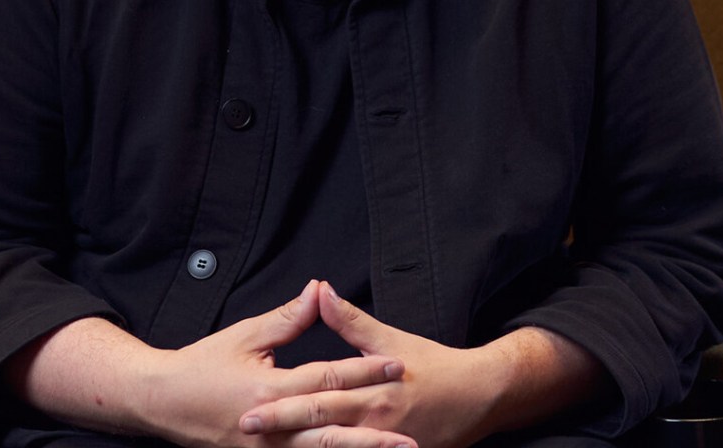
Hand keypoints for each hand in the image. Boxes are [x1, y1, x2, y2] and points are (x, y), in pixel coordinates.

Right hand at [140, 280, 415, 447]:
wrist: (163, 401)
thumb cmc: (204, 364)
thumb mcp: (247, 335)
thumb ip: (288, 318)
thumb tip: (319, 290)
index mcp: (270, 389)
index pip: (328, 379)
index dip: (365, 371)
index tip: (397, 365)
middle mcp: (271, 427)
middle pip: (332, 429)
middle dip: (373, 430)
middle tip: (410, 431)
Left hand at [237, 282, 512, 447]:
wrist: (476, 398)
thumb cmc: (431, 366)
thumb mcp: (390, 339)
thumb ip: (350, 321)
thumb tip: (320, 290)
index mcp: (370, 390)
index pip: (317, 397)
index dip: (281, 403)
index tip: (248, 406)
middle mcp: (373, 421)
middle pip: (319, 428)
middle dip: (280, 430)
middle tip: (245, 429)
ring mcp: (384, 445)